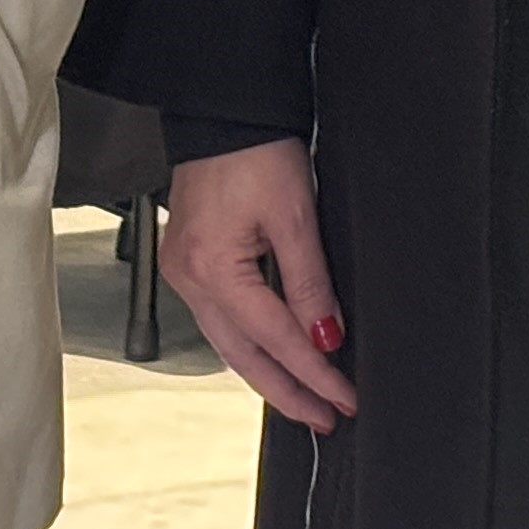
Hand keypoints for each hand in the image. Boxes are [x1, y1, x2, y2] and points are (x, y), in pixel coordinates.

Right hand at [159, 139, 359, 430]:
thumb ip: (310, 282)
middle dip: (288, 392)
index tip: (345, 399)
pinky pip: (221, 319)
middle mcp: (190, 279)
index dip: (315, 374)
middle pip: (244, 356)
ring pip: (229, 343)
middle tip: (325, 418)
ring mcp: (183, 272)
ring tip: (307, 398)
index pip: (276, 339)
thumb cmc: (256, 149)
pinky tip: (273, 355)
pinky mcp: (187, 262)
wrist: (223, 111)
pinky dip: (251, 342)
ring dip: (269, 373)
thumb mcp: (296, 214)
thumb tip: (326, 338)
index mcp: (214, 269)